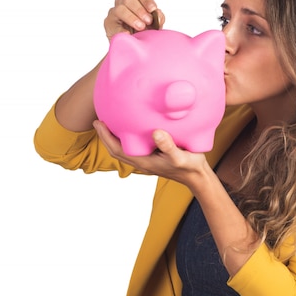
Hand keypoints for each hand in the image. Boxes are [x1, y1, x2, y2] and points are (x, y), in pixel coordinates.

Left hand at [92, 120, 211, 189]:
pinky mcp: (154, 155)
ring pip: (125, 148)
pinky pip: (136, 145)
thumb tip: (155, 133)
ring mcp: (147, 158)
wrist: (197, 176)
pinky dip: (129, 136)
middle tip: (99, 119)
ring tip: (112, 121)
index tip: (98, 122)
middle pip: (116, 149)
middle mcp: (142, 160)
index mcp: (143, 161)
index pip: (117, 149)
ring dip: (115, 136)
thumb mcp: (180, 157)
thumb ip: (168, 146)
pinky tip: (134, 125)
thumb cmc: (189, 167)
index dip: (106, 137)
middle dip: (106, 136)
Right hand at [104, 0, 165, 40]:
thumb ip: (158, 19)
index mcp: (136, 1)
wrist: (132, 47)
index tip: (153, 9)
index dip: (147, 1)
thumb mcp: (153, 26)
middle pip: (130, 0)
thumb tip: (158, 15)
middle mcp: (124, 3)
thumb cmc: (143, 33)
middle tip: (148, 21)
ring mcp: (114, 12)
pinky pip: (113, 25)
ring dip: (131, 18)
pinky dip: (121, 30)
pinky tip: (128, 34)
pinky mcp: (108, 23)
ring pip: (120, 9)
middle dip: (140, 10)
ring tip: (140, 28)